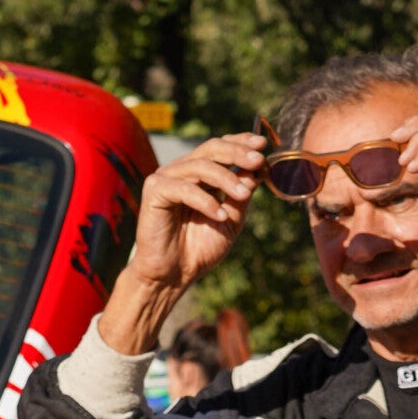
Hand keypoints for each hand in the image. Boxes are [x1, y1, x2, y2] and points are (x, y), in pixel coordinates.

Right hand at [99, 134, 264, 354]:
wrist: (173, 275)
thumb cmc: (199, 250)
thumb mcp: (230, 220)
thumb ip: (241, 195)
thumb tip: (257, 169)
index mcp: (199, 174)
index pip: (220, 148)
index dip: (241, 142)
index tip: (263, 144)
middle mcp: (182, 171)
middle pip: (211, 149)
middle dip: (237, 153)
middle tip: (257, 161)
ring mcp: (166, 178)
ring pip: (201, 166)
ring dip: (227, 179)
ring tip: (245, 195)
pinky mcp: (154, 190)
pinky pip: (184, 188)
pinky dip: (205, 201)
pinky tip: (220, 216)